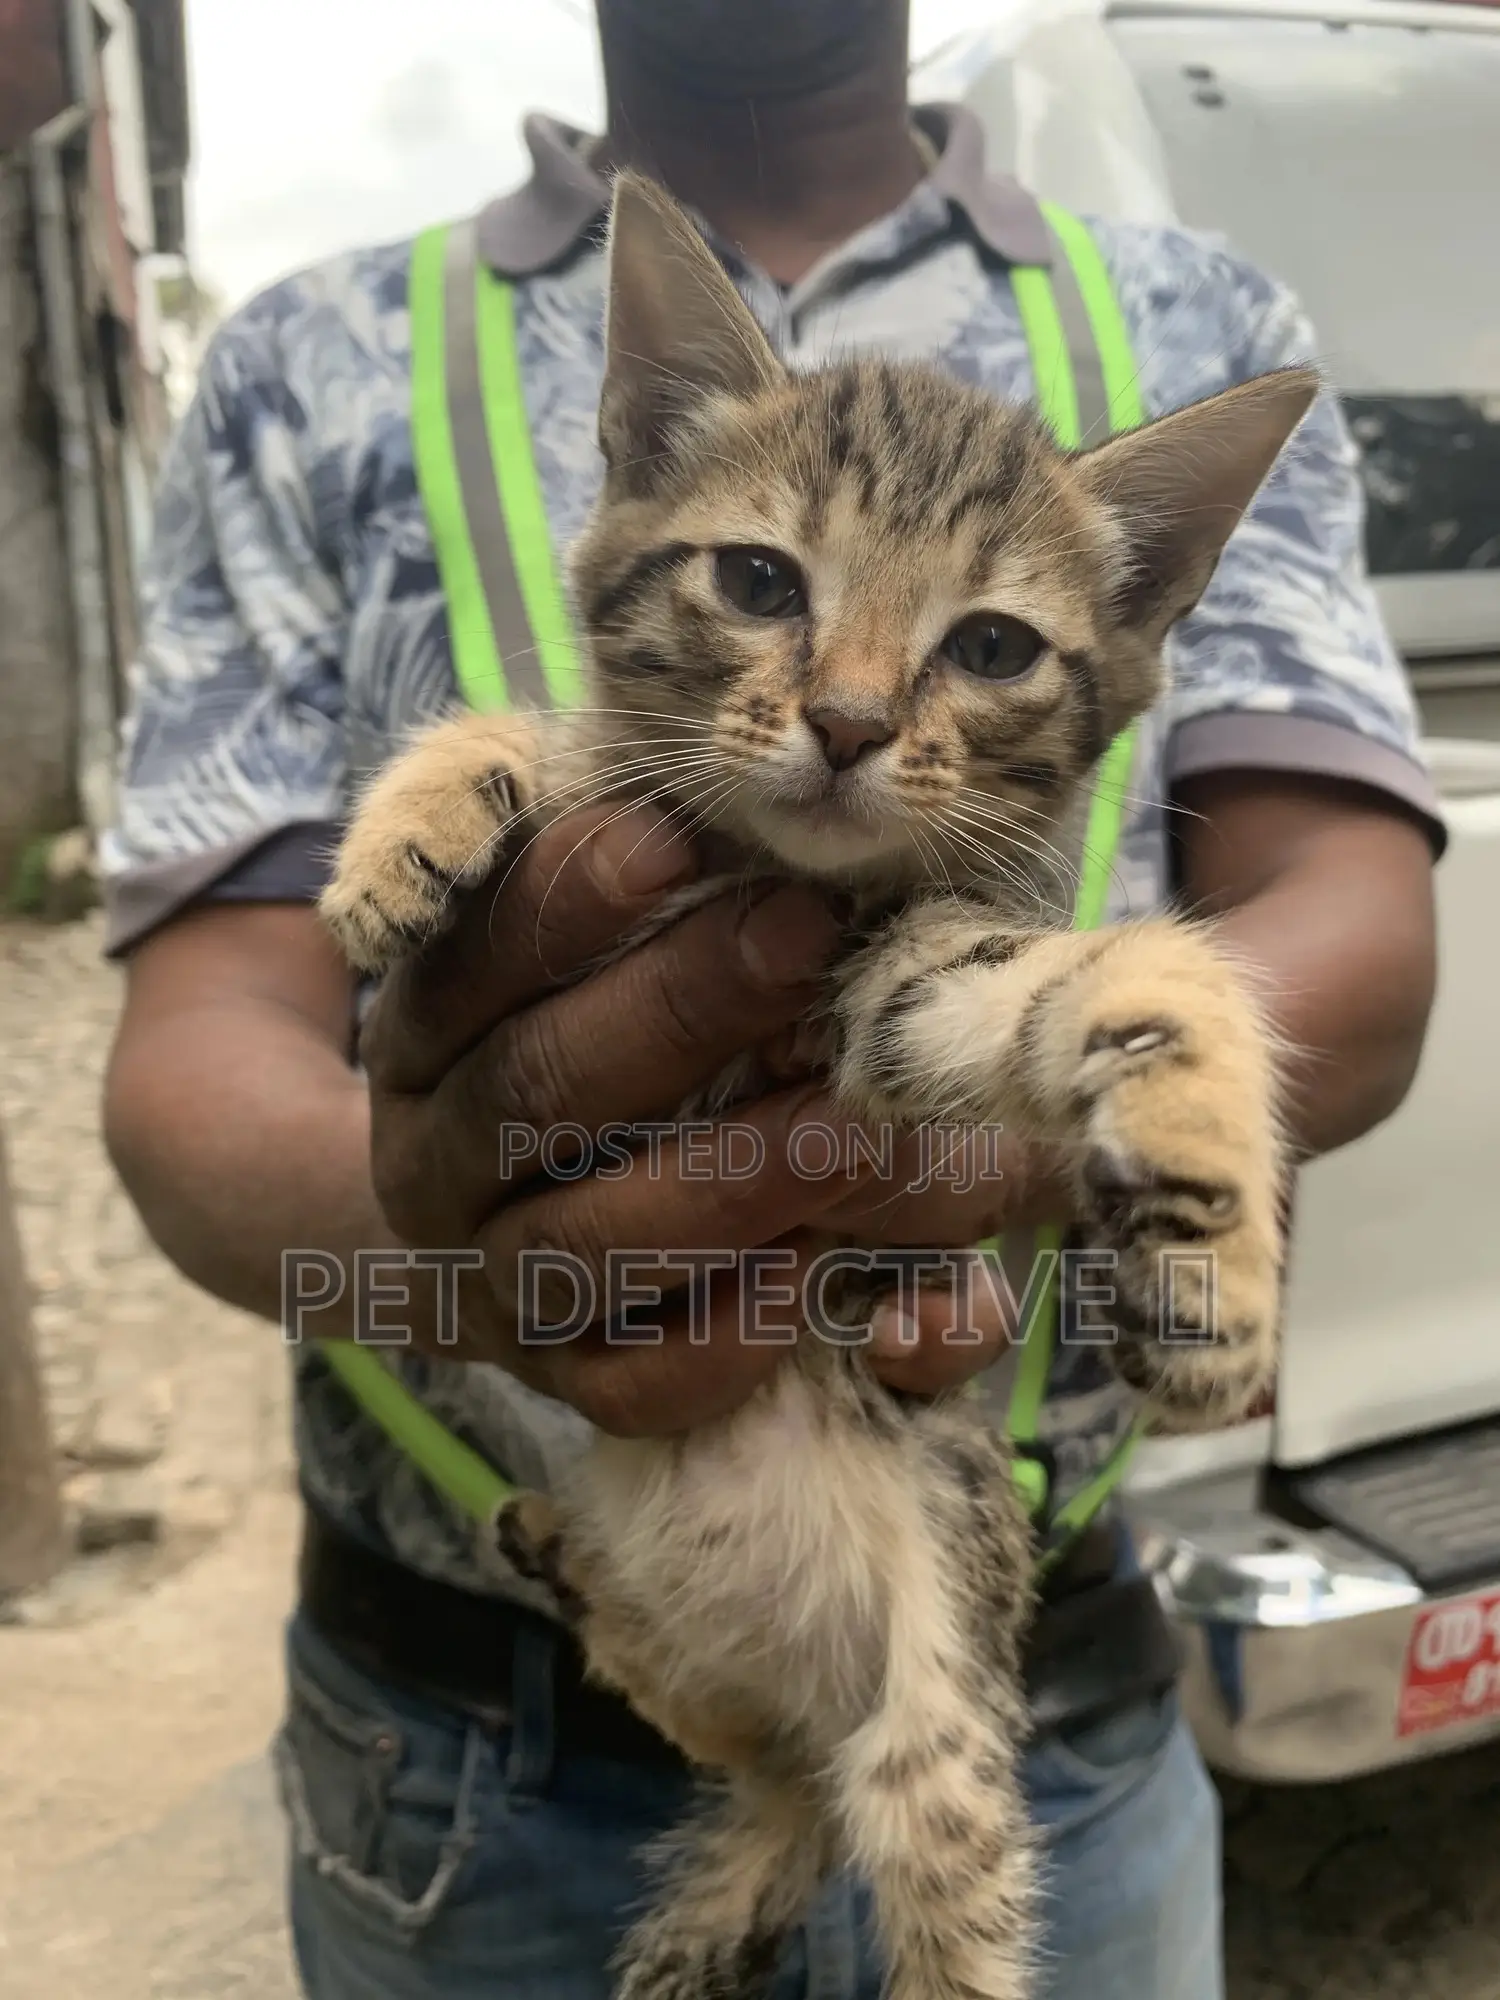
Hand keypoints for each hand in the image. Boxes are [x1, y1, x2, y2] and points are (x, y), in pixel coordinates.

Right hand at [359, 803, 877, 1434]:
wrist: (487, 1220)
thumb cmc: (574, 1032)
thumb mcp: (559, 932)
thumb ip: (606, 867)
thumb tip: (698, 821)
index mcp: (426, 1027)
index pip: (475, 953)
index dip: (569, 898)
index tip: (680, 839)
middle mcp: (439, 1156)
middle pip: (538, 1085)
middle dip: (681, 1008)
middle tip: (807, 938)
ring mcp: (495, 1277)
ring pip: (588, 1241)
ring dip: (732, 1180)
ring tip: (854, 1120)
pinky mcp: (565, 1378)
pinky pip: (632, 1383)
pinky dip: (726, 1340)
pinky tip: (818, 1277)